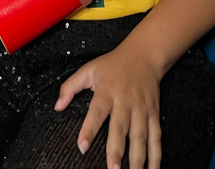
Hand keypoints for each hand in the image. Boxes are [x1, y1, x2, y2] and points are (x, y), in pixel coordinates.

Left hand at [54, 46, 163, 168]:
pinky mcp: (154, 114)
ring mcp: (141, 109)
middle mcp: (125, 102)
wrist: (144, 56)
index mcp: (107, 91)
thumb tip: (58, 107)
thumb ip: (70, 87)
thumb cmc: (113, 65)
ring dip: (137, 158)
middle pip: (120, 129)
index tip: (82, 146)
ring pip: (140, 137)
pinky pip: (156, 137)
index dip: (89, 130)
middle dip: (116, 151)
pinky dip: (156, 155)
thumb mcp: (88, 70)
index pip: (96, 113)